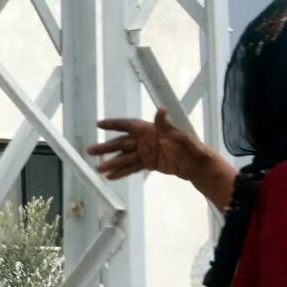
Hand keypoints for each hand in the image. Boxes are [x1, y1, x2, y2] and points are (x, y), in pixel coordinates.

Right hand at [87, 108, 235, 210]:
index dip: (113, 124)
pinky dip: (121, 172)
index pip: (128, 125)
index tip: (99, 124)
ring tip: (98, 169)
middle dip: (105, 147)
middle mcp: (144, 140)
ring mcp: (145, 152)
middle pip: (121, 143)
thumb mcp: (181, 136)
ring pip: (124, 157)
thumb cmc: (191, 148)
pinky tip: (110, 177)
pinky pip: (131, 168)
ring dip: (111, 163)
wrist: (197, 165)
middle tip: (89, 150)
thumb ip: (169, 125)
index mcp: (150, 130)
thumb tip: (161, 109)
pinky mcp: (148, 163)